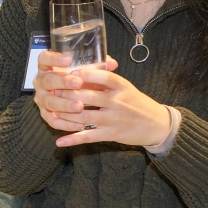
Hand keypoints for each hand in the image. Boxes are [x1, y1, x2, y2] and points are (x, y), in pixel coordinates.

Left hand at [32, 53, 174, 148]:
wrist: (156, 124)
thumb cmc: (136, 102)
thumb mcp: (125, 86)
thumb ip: (106, 77)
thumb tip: (86, 66)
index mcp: (121, 86)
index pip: (102, 77)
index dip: (84, 75)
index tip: (70, 73)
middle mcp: (117, 102)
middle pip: (88, 97)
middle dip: (67, 95)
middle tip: (53, 91)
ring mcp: (113, 119)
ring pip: (84, 117)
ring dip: (65, 115)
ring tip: (52, 111)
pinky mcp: (111, 134)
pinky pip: (88, 137)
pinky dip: (72, 139)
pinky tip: (59, 142)